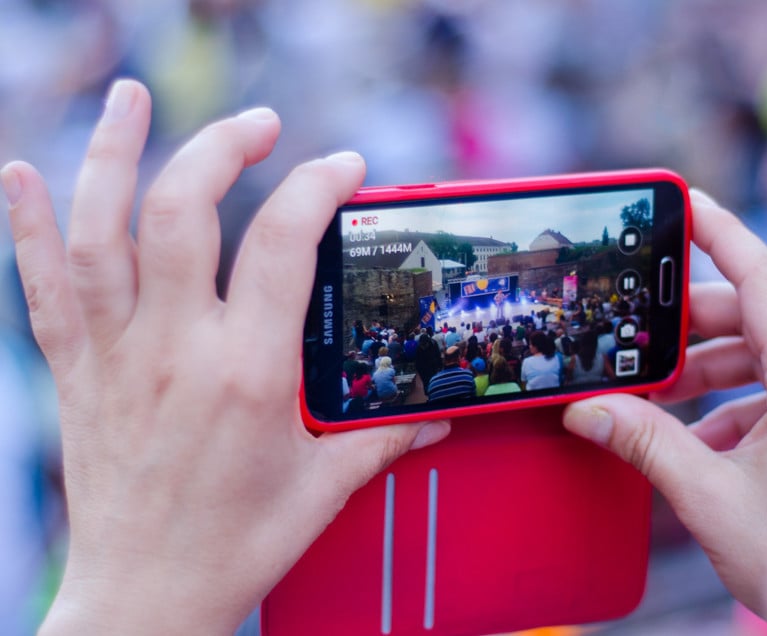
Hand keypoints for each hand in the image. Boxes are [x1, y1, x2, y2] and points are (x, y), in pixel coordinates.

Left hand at [3, 80, 449, 633]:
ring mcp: (116, 355)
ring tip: (133, 96)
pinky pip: (42, 287)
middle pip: (182, 213)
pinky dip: (25, 226)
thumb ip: (381, 437)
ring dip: (113, 153)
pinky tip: (19, 173)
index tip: (344, 169)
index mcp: (247, 373)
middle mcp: (174, 349)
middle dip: (222, 149)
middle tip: (261, 124)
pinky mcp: (78, 371)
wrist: (144, 597)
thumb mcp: (324, 488)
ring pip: (99, 232)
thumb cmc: (234, 546)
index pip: (280, 247)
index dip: (316, 189)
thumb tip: (433, 414)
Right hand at [563, 191, 766, 617]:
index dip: (721, 234)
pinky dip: (729, 410)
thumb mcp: (714, 496)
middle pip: (754, 320)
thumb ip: (645, 444)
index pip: (764, 278)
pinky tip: (696, 443)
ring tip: (658, 400)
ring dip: (707, 376)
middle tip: (641, 339)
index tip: (685, 204)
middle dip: (691, 329)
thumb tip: (590, 409)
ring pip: (763, 362)